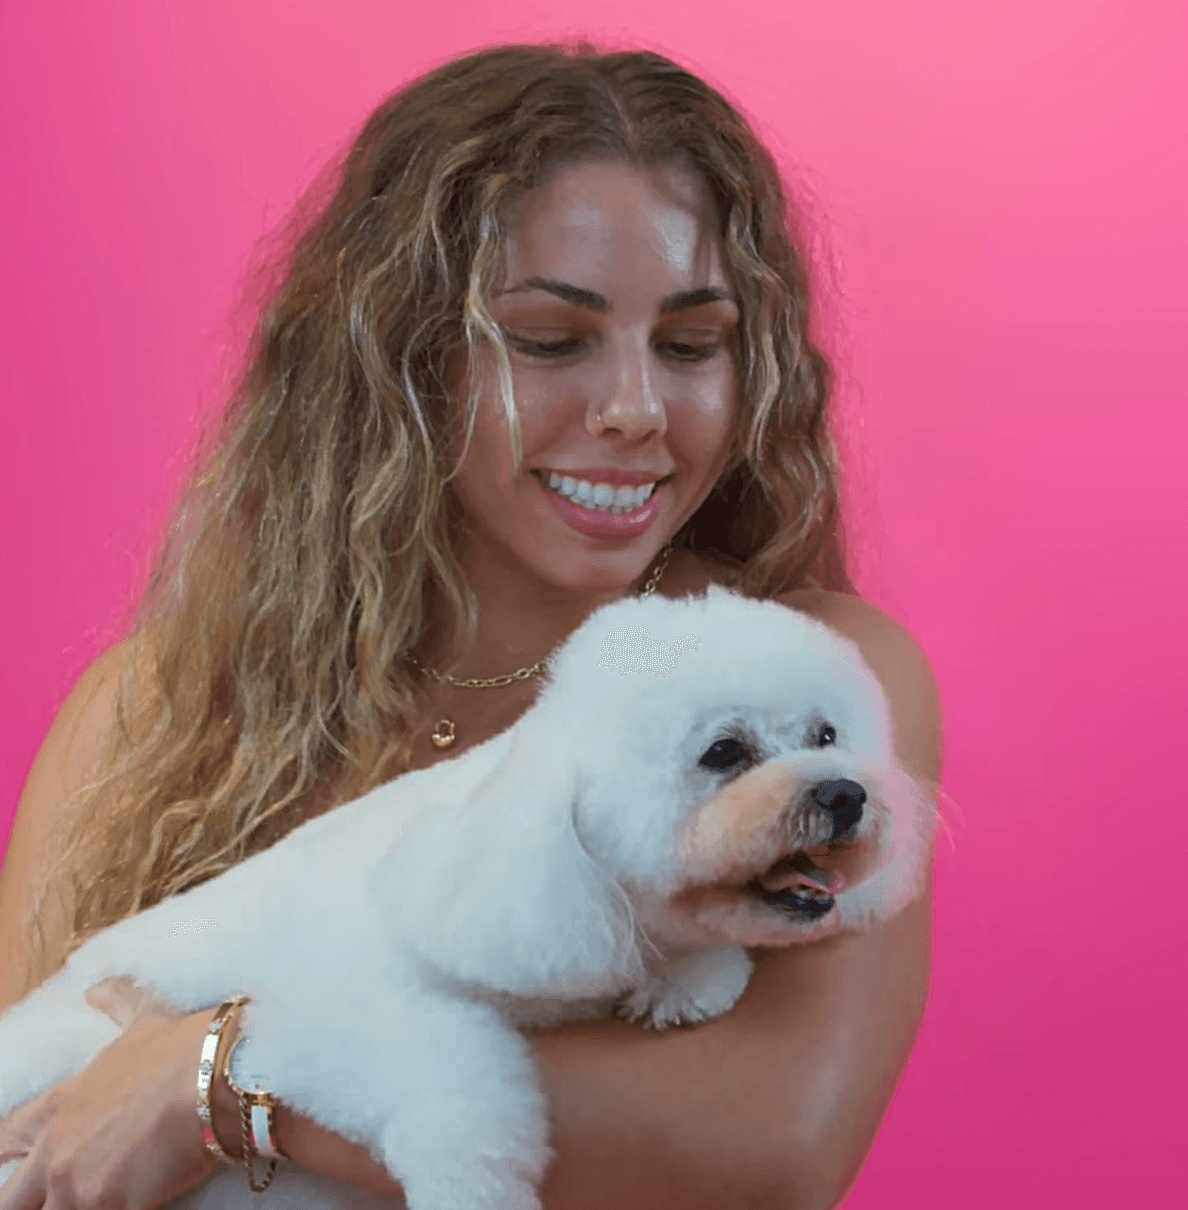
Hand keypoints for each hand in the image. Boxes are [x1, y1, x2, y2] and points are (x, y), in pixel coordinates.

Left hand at [0, 976, 222, 1209]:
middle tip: (49, 1196)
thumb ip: (118, 1002)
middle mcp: (57, 1149)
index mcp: (59, 1106)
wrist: (215, 1075)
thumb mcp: (144, 1020)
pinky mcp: (108, 1206)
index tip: (5, 1157)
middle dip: (25, 1202)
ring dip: (76, 1206)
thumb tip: (97, 988)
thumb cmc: (181, 1047)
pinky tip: (134, 1202)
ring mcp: (77, 1183)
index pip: (5, 1137)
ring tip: (103, 1197)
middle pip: (10, 1202)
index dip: (1, 1151)